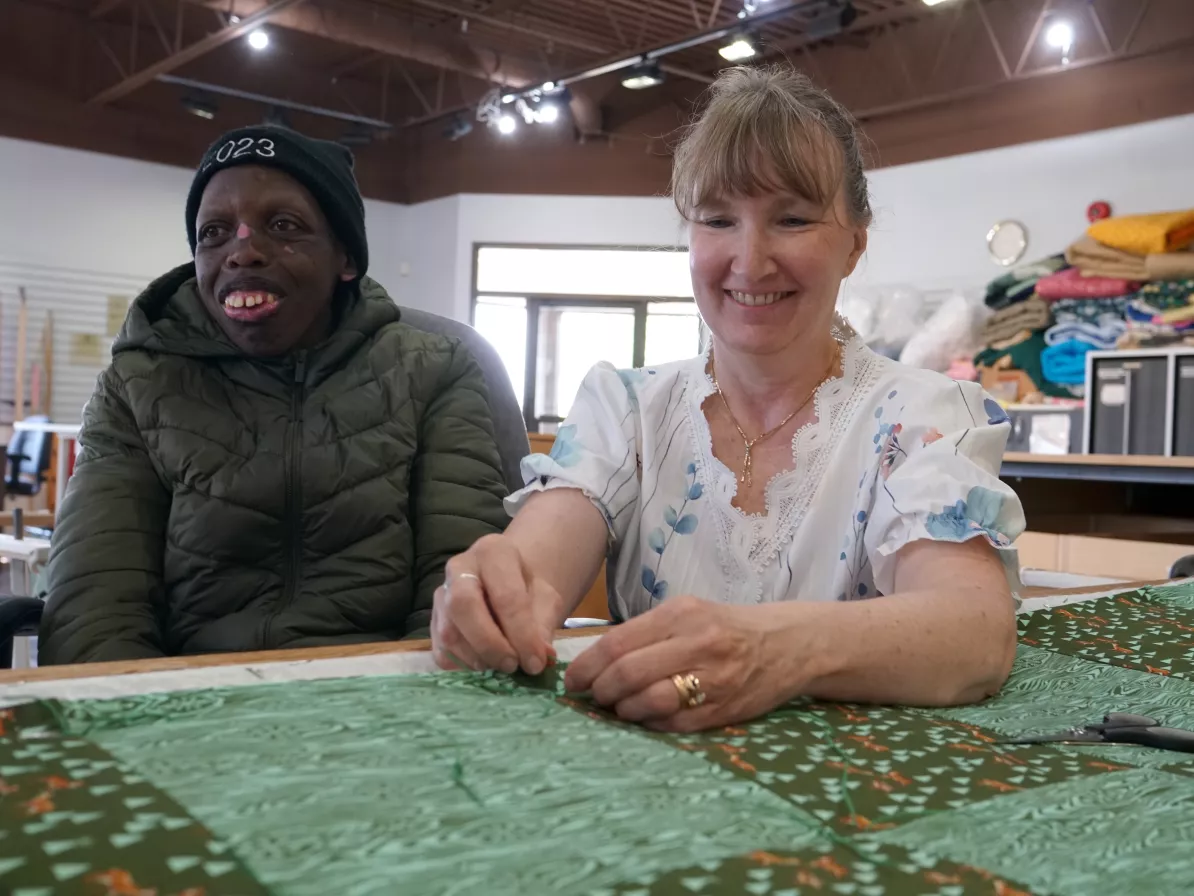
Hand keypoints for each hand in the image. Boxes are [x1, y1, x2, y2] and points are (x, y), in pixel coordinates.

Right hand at [431, 534, 565, 675]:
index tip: (536, 662)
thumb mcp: (546, 599)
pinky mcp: (432, 620)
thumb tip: (541, 656)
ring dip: (477, 657)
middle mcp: (459, 567)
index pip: (506, 596)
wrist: (508, 584)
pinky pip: (440, 649)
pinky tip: (485, 665)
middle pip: (463, 605)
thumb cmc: (528, 589)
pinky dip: (462, 665)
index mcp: (493, 552)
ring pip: (448, 631)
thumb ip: (543, 625)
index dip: (522, 634)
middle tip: (512, 665)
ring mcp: (440, 593)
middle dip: (490, 643)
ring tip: (501, 667)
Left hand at [564, 595, 808, 732]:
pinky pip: (673, 723)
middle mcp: (696, 644)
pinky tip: (645, 717)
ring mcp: (712, 680)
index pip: (618, 643)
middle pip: (628, 674)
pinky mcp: (723, 711)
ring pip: (648, 702)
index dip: (588, 666)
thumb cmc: (725, 626)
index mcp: (681, 615)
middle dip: (601, 690)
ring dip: (623, 710)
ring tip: (618, 707)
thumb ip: (646, 632)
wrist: (786, 645)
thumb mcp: (687, 612)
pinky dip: (650, 723)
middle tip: (594, 696)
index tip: (573, 680)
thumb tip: (595, 660)